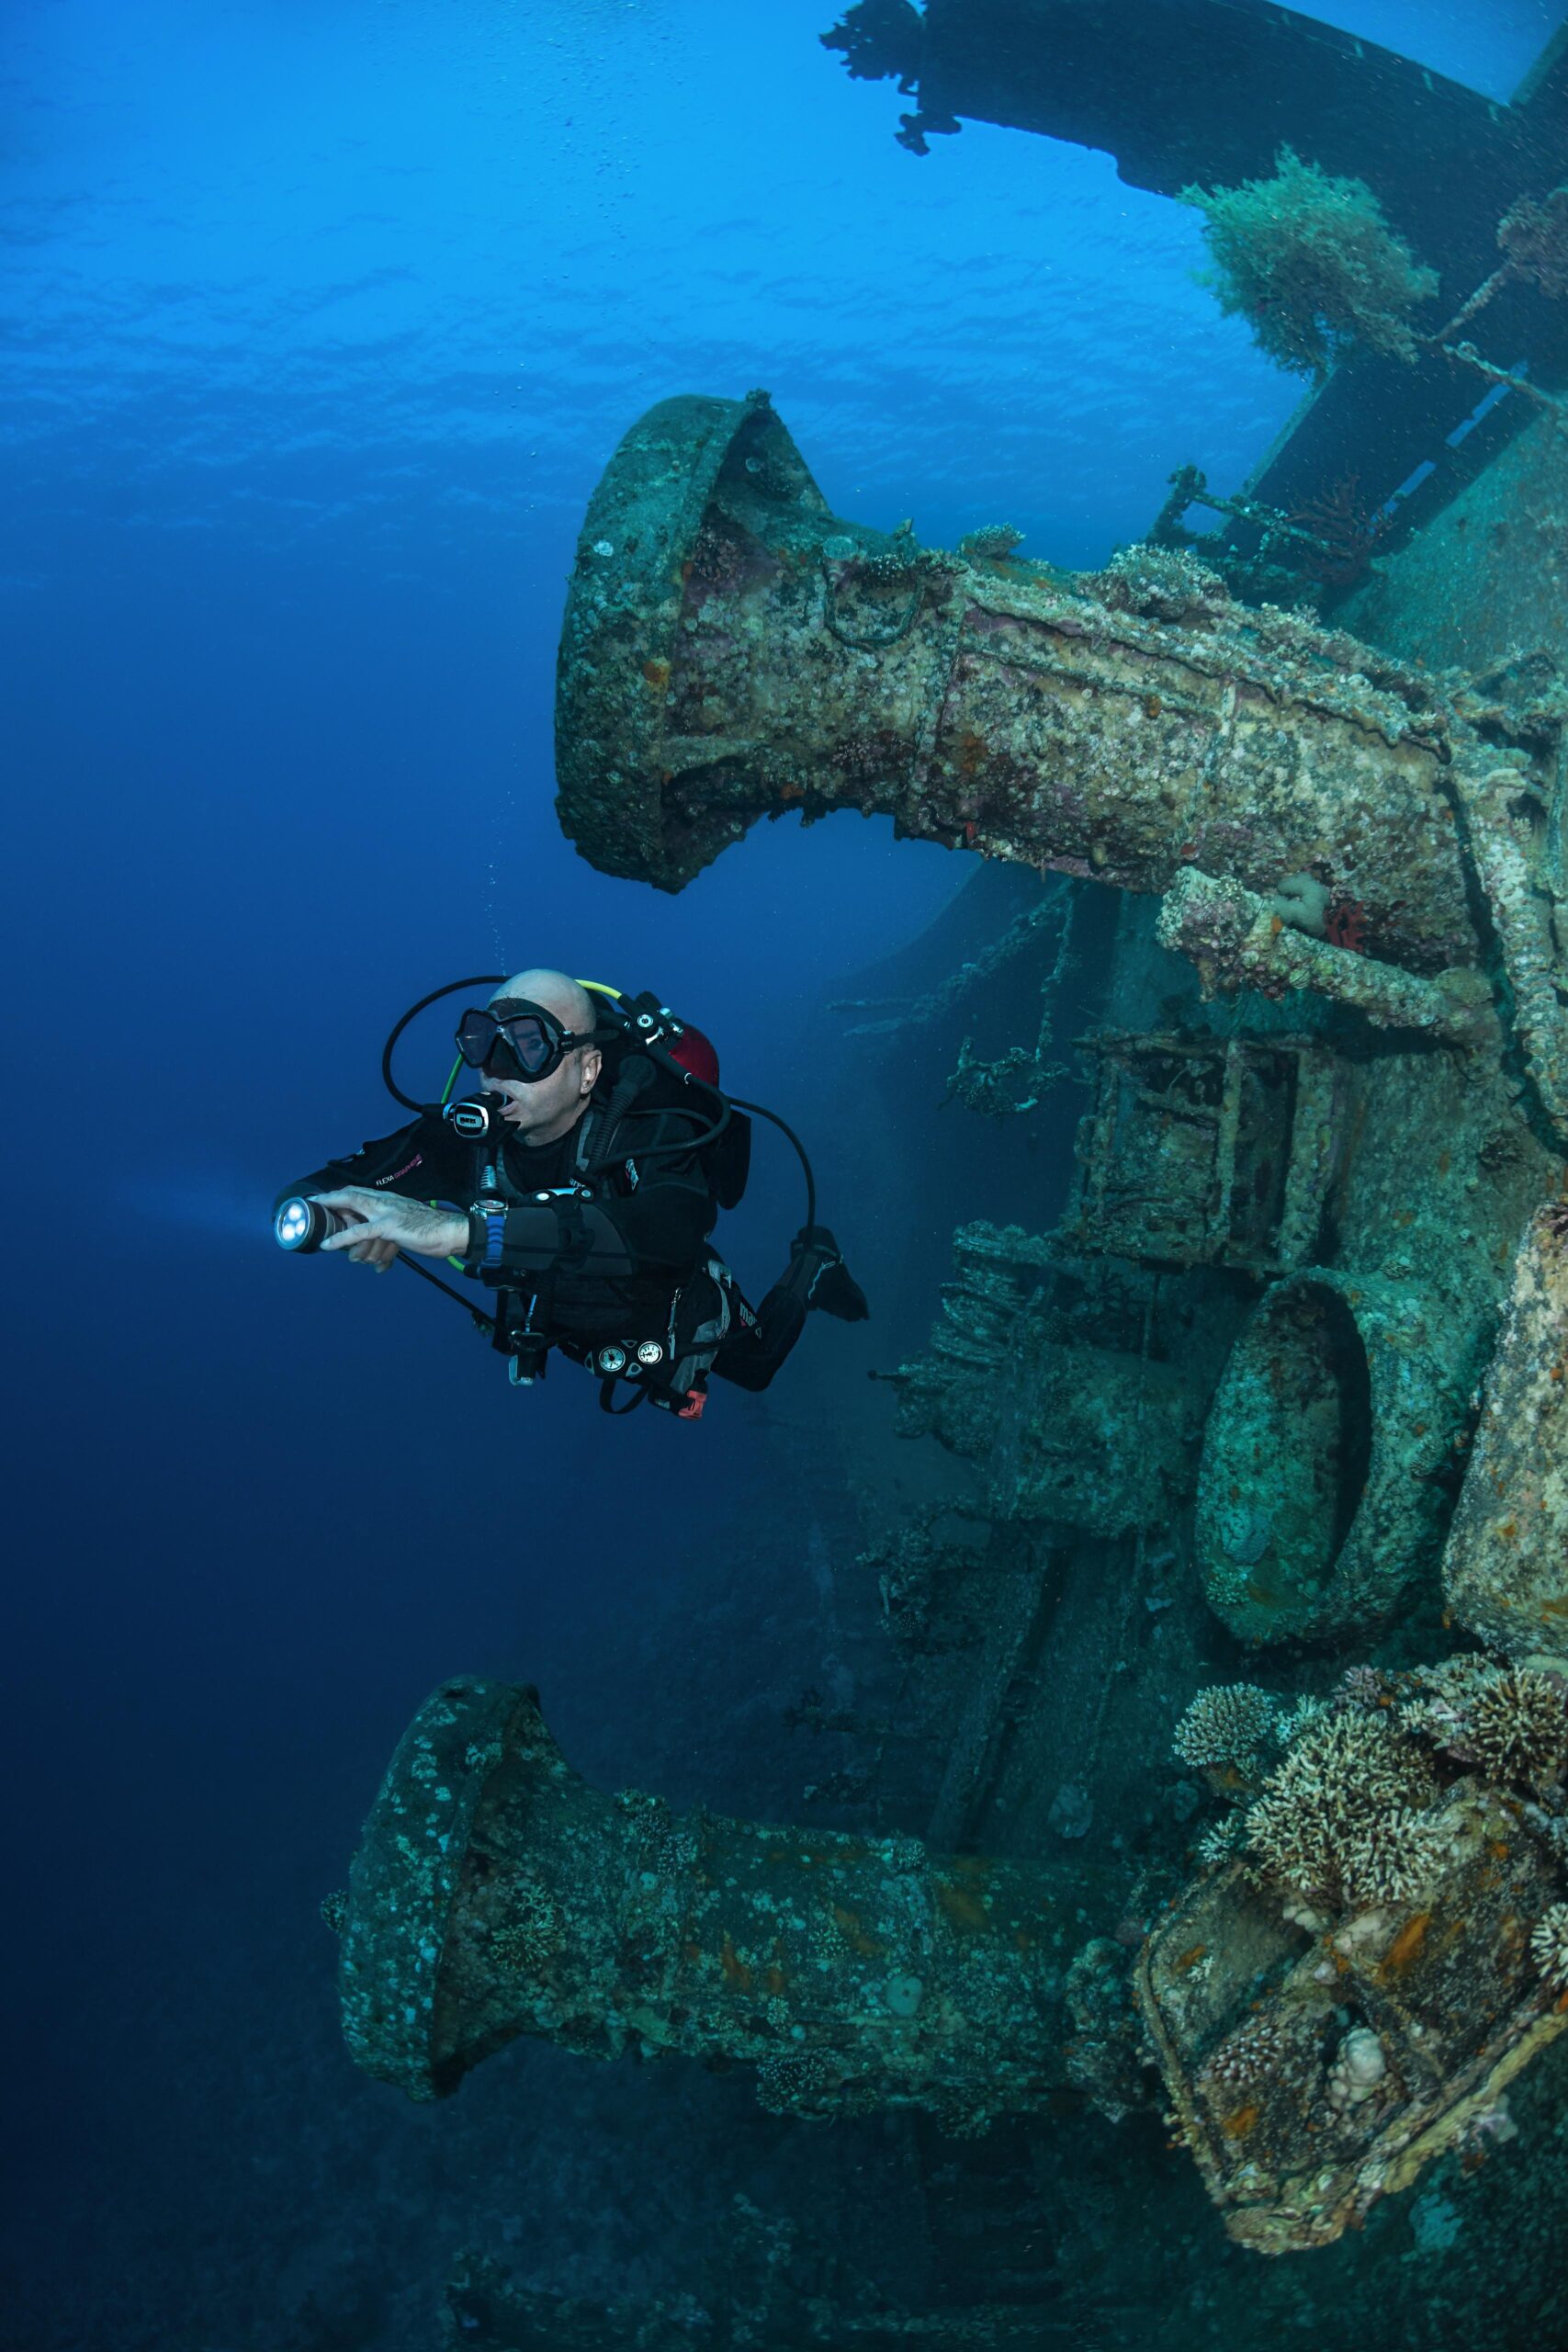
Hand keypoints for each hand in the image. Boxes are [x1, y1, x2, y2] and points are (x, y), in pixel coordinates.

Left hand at [313, 1188, 468, 1270]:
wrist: (452, 1232)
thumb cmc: (433, 1231)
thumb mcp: (407, 1226)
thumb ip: (389, 1233)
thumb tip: (374, 1253)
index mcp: (390, 1200)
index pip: (359, 1192)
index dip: (340, 1194)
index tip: (324, 1198)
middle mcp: (386, 1202)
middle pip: (351, 1194)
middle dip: (330, 1200)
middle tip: (313, 1206)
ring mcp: (386, 1213)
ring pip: (353, 1215)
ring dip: (344, 1235)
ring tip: (343, 1251)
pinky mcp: (388, 1227)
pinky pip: (359, 1232)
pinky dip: (341, 1239)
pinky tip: (327, 1245)